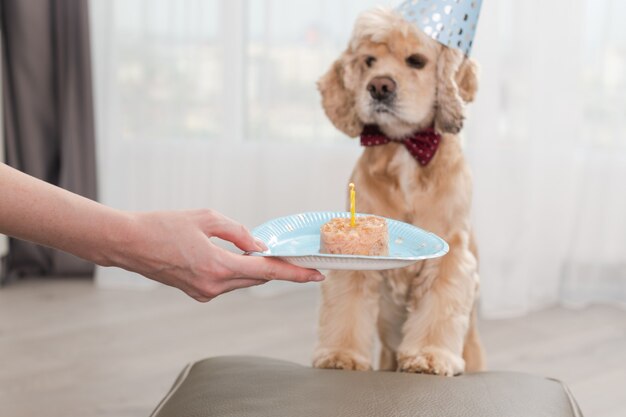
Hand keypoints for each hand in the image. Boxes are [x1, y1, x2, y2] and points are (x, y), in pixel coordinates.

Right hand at [107, 209, 324, 301]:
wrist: (129, 244)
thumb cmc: (163, 225)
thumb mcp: (206, 218)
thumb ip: (239, 233)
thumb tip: (261, 247)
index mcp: (217, 266)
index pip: (267, 271)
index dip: (295, 273)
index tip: (316, 274)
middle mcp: (213, 285)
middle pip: (258, 278)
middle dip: (279, 270)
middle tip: (298, 259)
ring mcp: (204, 292)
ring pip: (243, 281)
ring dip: (256, 269)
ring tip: (266, 254)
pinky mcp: (197, 292)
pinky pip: (228, 283)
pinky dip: (238, 271)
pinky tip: (238, 258)